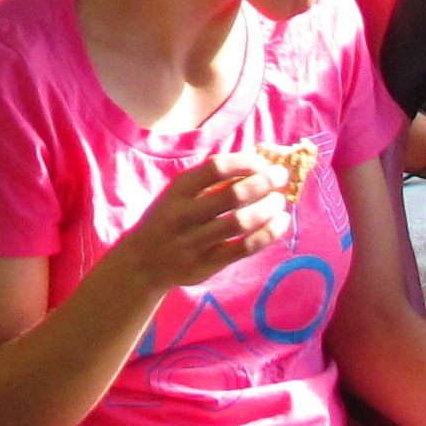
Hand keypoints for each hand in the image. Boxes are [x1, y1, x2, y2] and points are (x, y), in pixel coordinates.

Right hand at [123, 150, 297, 291]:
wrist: (144, 263)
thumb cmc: (169, 220)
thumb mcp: (178, 196)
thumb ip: (209, 183)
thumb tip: (256, 165)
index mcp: (177, 190)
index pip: (215, 167)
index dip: (244, 162)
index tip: (263, 161)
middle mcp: (184, 214)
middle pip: (232, 195)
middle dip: (263, 182)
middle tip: (281, 176)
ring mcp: (195, 241)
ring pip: (241, 222)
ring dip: (268, 208)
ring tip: (280, 200)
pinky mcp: (208, 264)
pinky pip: (244, 248)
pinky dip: (268, 234)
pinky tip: (281, 222)